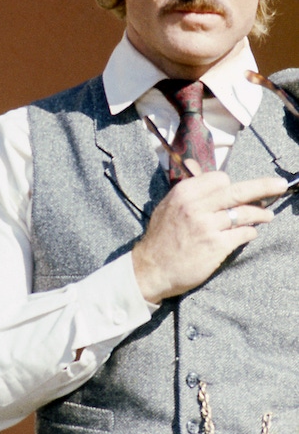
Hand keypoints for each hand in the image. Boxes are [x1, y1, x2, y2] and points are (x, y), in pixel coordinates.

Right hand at [132, 164, 287, 303]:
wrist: (152, 268)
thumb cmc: (160, 237)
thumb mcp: (167, 205)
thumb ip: (187, 188)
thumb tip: (196, 166)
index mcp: (184, 193)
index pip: (220, 179)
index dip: (231, 185)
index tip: (238, 191)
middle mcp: (196, 207)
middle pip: (238, 191)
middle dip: (264, 187)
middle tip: (280, 185)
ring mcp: (207, 227)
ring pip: (244, 213)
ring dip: (260, 214)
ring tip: (267, 216)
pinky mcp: (216, 246)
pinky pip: (242, 234)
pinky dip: (250, 232)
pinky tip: (250, 233)